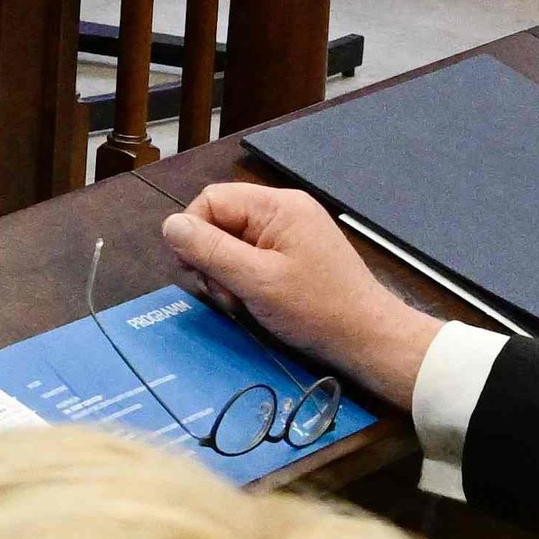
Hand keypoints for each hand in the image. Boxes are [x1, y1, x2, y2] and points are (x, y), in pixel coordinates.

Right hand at [163, 180, 443, 403]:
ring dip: (226, 274)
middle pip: (221, 221)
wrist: (368, 338)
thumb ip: (210, 250)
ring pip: (233, 242)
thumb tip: (169, 225)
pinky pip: (252, 257)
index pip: (211, 200)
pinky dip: (244, 280)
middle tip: (223, 295)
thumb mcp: (256, 281)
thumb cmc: (316, 309)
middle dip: (211, 258)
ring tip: (240, 303)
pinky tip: (252, 303)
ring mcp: (291, 233)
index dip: (193, 234)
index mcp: (277, 206)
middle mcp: (283, 210)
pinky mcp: (295, 254)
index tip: (195, 273)